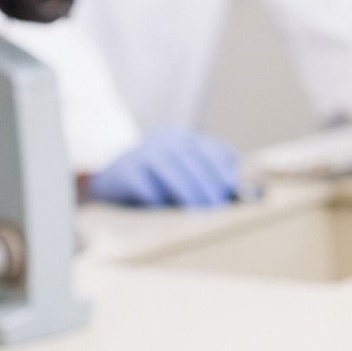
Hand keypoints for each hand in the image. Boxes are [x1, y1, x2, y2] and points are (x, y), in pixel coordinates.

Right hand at [88, 129, 242, 207]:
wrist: (113, 174)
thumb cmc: (161, 179)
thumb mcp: (186, 171)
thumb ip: (211, 177)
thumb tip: (238, 191)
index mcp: (187, 141)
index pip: (212, 150)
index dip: (224, 169)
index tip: (233, 188)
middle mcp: (167, 142)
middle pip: (192, 158)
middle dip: (207, 182)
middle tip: (217, 205)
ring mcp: (144, 154)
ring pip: (169, 167)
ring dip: (186, 189)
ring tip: (198, 209)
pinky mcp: (124, 171)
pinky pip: (142, 182)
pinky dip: (155, 196)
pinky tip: (165, 209)